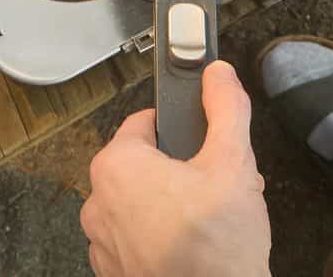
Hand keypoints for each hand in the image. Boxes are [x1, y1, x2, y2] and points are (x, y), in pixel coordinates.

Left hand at [81, 61, 270, 276]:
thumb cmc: (215, 249)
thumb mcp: (233, 162)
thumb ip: (225, 109)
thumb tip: (218, 76)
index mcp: (117, 167)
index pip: (145, 123)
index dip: (182, 129)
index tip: (202, 141)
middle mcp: (99, 204)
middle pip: (145, 166)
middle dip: (184, 171)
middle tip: (216, 186)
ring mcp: (104, 244)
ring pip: (142, 205)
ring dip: (173, 207)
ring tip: (209, 221)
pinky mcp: (116, 273)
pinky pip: (138, 240)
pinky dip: (162, 239)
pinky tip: (194, 246)